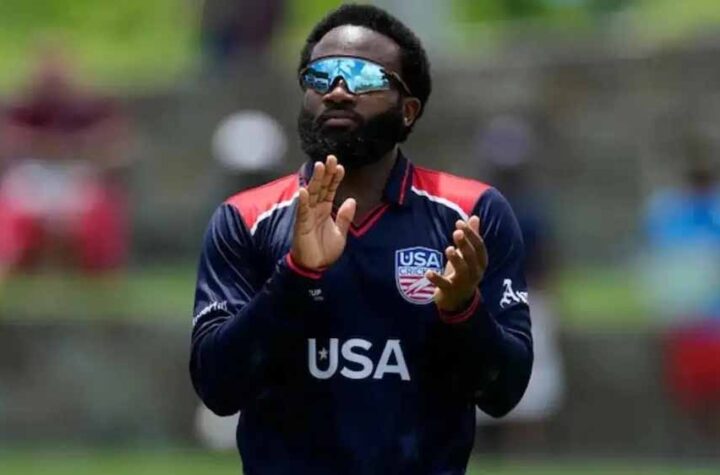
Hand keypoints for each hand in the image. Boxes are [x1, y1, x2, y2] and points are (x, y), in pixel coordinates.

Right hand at [291, 155, 356, 269]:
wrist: (314, 267)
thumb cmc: (325, 250)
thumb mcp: (341, 233)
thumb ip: (345, 217)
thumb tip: (352, 199)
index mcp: (325, 209)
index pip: (330, 190)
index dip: (334, 178)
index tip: (340, 166)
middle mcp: (315, 209)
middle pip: (320, 187)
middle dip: (325, 173)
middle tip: (330, 158)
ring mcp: (307, 215)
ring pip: (311, 194)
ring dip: (315, 180)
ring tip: (319, 166)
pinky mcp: (301, 225)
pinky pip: (302, 211)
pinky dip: (303, 201)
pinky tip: (304, 190)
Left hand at [425, 216, 487, 312]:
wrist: (459, 301)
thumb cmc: (463, 273)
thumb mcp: (467, 256)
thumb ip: (471, 237)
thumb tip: (474, 217)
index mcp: (480, 263)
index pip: (479, 247)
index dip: (471, 234)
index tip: (459, 223)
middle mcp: (475, 273)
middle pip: (472, 258)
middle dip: (465, 244)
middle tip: (456, 232)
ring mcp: (463, 283)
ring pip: (462, 271)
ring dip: (456, 259)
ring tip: (448, 249)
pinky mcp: (450, 291)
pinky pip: (444, 285)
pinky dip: (436, 279)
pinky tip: (428, 272)